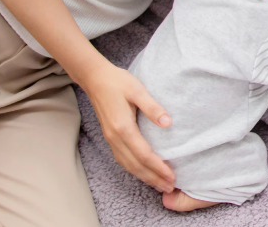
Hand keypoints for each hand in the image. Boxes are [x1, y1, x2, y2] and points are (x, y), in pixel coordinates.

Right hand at [81, 61, 175, 191]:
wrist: (95, 79)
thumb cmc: (118, 82)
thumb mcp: (137, 90)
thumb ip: (152, 107)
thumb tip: (168, 123)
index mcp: (123, 127)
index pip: (143, 154)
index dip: (158, 168)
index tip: (171, 176)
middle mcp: (115, 137)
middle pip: (135, 165)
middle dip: (153, 178)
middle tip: (170, 187)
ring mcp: (111, 138)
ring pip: (127, 165)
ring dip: (143, 177)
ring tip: (159, 184)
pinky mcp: (110, 137)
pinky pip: (122, 159)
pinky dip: (134, 169)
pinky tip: (142, 172)